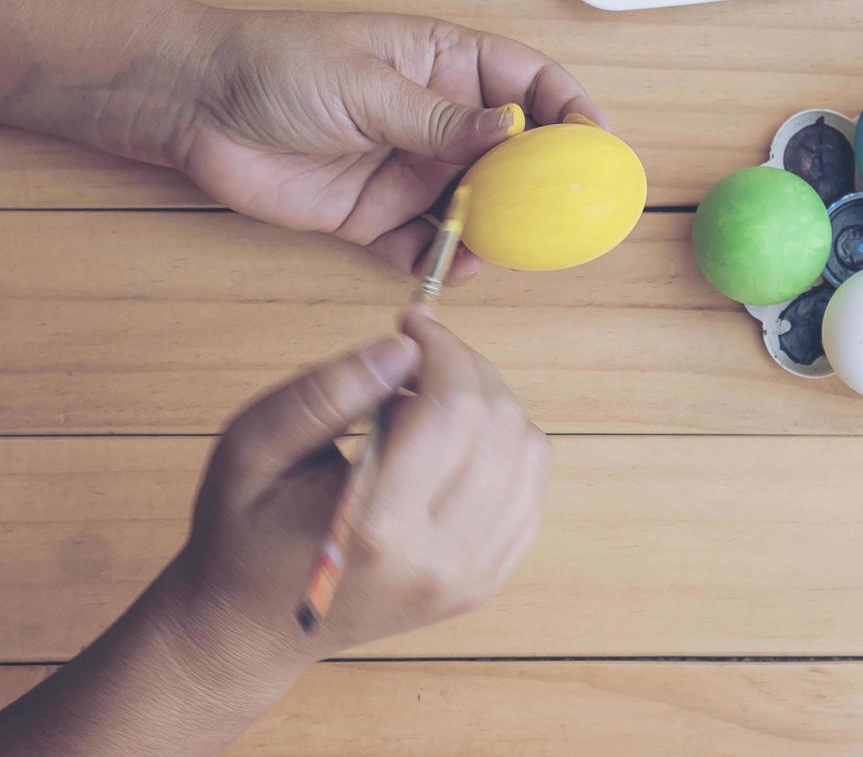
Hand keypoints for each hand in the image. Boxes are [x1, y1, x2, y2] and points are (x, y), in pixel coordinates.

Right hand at [169, 308, 550, 667]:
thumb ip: (325, 392)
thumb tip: (405, 347)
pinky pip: (529, 489)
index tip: (408, 323)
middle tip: (416, 357)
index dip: (441, 347)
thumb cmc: (241, 533)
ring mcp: (470, 577)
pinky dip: (504, 446)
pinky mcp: (484, 581)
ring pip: (527, 452)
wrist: (250, 630)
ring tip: (428, 400)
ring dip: (488, 404)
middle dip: (465, 367)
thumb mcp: (252, 446)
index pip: (453, 409)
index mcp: (377, 529)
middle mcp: (439, 561)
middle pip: (499, 425)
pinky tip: (453, 440)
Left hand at [179, 9, 605, 278]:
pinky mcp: (375, 217)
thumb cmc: (275, 66)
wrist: (194, 107)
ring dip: (500, 231)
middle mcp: (439, 122)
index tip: (597, 144)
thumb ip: (440, 117)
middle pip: (516, 155)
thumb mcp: (367, 83)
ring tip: (512, 251)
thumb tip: (515, 129)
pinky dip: (444, 262)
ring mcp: (410, 171)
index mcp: (445, 67)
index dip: (570, 108)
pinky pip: (424, 247)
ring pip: (479, 207)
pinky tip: (455, 270)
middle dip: (547, 185)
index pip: (529, 82)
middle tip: (567, 217)